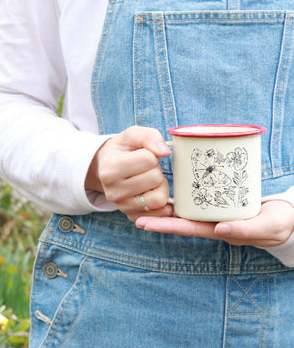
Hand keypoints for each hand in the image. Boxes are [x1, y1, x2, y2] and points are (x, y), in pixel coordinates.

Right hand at [85, 126, 172, 221]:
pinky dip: (162, 202)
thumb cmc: (123, 149)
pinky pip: (159, 213)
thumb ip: (149, 136)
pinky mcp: (132, 216)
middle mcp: (113, 192)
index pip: (148, 159)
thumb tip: (165, 152)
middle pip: (155, 178)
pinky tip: (153, 191)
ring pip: (159, 198)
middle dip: (156, 169)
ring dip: (160, 185)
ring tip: (149, 179)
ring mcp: (122, 207)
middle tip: (145, 167)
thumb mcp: (132, 135)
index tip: (140, 154)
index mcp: (109, 169)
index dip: (150, 154)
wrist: (109, 167)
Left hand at [135, 200, 293, 247]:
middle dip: (159, 218)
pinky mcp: (219, 200)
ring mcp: (214, 212)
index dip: (165, 226)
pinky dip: (184, 193)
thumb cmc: (278, 224)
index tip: (144, 223)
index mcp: (219, 230)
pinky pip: (197, 198)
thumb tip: (219, 230)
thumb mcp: (266, 227)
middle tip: (135, 214)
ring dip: (167, 204)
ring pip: (187, 208)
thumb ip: (245, 230)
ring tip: (147, 196)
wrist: (288, 216)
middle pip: (181, 220)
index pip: (187, 228)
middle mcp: (212, 222)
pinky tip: (174, 183)